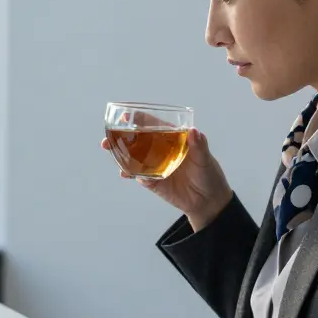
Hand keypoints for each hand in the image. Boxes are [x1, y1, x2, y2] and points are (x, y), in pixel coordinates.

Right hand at [101, 126, 231, 230]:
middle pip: (138, 141)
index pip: (154, 126)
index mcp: (172, 140)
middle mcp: (161, 151)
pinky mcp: (153, 183)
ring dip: (120, 153)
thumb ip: (199, 146)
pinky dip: (131, 173)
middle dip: (121, 136)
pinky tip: (125, 172)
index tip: (126, 115)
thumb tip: (194, 131)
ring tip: (108, 148)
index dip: (139, 120)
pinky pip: (139, 176)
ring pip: (134, 158)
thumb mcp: (205, 159)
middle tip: (108, 134)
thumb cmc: (209, 175)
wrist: (209, 202)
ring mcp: (155, 167)